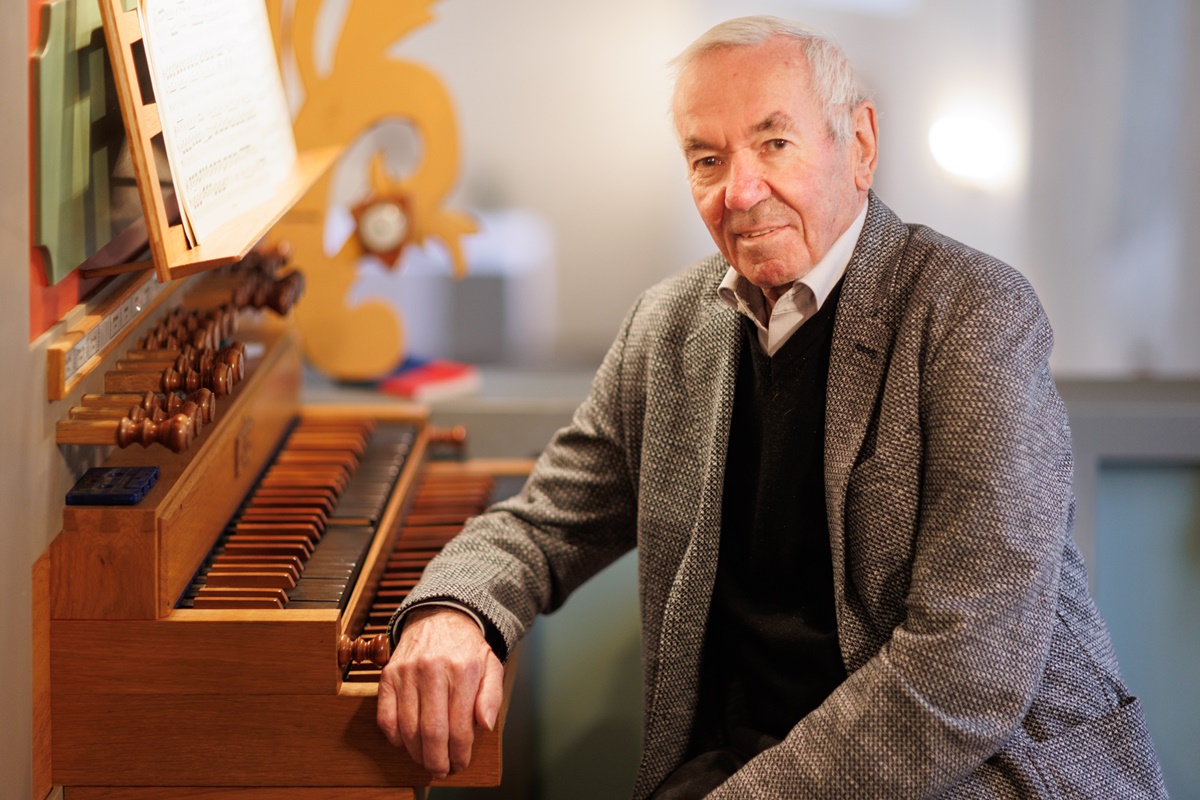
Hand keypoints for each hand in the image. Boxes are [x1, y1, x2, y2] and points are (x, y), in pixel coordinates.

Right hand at [376, 606, 503, 777]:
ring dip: (416, 752)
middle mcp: (433, 670)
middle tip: (440, 769)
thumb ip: (492, 696)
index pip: (459, 726)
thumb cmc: (467, 648)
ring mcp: (407, 672)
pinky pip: (386, 715)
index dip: (459, 752)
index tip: (460, 763)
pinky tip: (406, 742)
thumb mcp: (491, 665)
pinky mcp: (389, 674)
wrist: (440, 616)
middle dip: (436, 759)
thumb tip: (484, 725)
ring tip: (425, 760)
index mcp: (463, 670)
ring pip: (407, 727)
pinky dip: (394, 736)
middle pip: (431, 731)